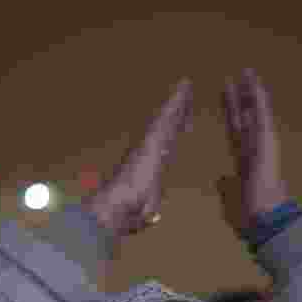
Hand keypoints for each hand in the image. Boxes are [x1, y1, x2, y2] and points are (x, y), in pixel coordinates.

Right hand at [83, 79, 192, 236]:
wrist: (113, 210)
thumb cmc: (123, 216)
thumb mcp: (142, 216)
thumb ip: (147, 215)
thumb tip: (153, 218)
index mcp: (149, 167)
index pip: (165, 146)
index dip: (174, 132)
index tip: (184, 123)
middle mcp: (148, 151)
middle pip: (168, 127)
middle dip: (179, 111)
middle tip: (188, 94)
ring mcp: (149, 143)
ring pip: (167, 117)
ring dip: (177, 101)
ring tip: (187, 83)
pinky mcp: (152, 140)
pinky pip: (166, 117)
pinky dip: (175, 103)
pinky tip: (183, 89)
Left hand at [221, 69, 288, 231]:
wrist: (262, 216)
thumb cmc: (248, 214)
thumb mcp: (231, 197)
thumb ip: (226, 185)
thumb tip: (220, 179)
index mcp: (244, 160)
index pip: (236, 130)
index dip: (231, 114)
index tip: (226, 99)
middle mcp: (253, 148)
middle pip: (245, 117)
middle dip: (239, 98)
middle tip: (233, 78)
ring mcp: (262, 142)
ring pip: (256, 112)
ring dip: (251, 92)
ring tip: (246, 72)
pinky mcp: (267, 141)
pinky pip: (262, 116)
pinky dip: (260, 99)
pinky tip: (256, 82)